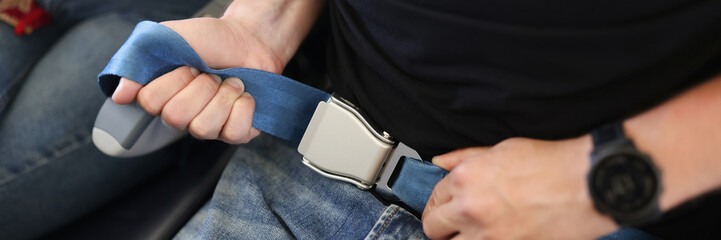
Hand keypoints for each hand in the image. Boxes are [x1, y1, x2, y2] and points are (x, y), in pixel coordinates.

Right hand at [111, 17, 283, 143]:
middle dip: (200, 87)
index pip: (151, 104)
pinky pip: (234, 133)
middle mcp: (184, 116)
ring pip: (203, 128)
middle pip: (176, 118)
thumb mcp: (170, 39)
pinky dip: (243, 107)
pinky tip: (244, 95)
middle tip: (210, 74)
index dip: (173, 82)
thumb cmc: (210, 40)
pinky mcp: (236, 132)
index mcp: (164, 96)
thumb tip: (119, 96)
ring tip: (231, 82)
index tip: (188, 65)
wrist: (249, 39)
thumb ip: (140, 62)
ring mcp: (210, 127)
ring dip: (222, 96)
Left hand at [422, 136, 618, 238]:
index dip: (438, 205)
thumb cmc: (553, 163)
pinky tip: (494, 237)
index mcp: (465, 178)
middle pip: (434, 228)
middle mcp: (469, 207)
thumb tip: (441, 161)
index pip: (433, 199)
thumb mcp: (503, 149)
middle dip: (440, 228)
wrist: (588, 184)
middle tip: (451, 228)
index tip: (444, 210)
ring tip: (475, 234)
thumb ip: (466, 158)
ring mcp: (487, 235)